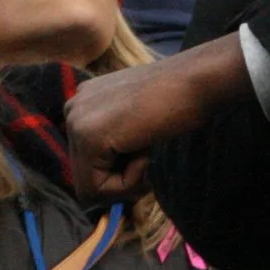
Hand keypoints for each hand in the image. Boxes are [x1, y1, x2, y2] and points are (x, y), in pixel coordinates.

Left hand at [65, 36, 252, 199]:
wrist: (196, 80)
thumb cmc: (179, 99)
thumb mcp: (137, 120)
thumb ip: (117, 141)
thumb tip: (104, 184)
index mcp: (84, 103)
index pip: (88, 161)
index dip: (120, 169)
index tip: (145, 147)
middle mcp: (73, 109)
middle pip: (86, 177)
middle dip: (121, 178)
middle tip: (149, 152)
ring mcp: (76, 122)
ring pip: (90, 188)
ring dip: (126, 181)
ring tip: (147, 148)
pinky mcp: (89, 138)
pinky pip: (98, 189)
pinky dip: (128, 183)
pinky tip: (145, 152)